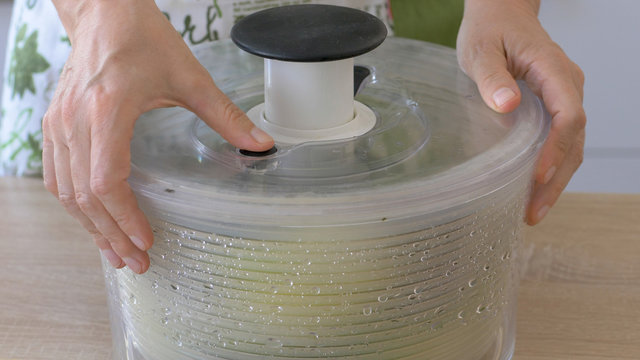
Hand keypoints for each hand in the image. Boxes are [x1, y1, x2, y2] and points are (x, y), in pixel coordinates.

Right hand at [43, 0, 273, 273]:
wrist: (104, 12)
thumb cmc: (142, 38)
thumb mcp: (190, 77)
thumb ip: (225, 116)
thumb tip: (261, 145)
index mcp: (109, 109)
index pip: (107, 180)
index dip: (125, 218)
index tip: (146, 241)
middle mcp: (76, 121)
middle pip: (85, 196)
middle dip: (111, 235)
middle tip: (136, 262)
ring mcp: (59, 124)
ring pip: (66, 192)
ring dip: (91, 227)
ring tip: (116, 253)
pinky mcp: (55, 124)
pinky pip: (57, 176)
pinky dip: (76, 205)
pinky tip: (94, 222)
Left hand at [456, 0, 585, 224]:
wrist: (500, 14)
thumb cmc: (490, 29)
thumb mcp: (481, 49)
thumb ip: (491, 76)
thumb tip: (506, 104)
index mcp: (554, 70)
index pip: (568, 116)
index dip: (555, 150)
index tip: (536, 178)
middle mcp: (567, 86)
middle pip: (574, 139)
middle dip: (556, 180)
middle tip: (534, 213)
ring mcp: (564, 97)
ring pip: (571, 145)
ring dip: (556, 180)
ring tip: (534, 212)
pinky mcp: (553, 106)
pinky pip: (560, 140)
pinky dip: (551, 167)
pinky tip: (533, 189)